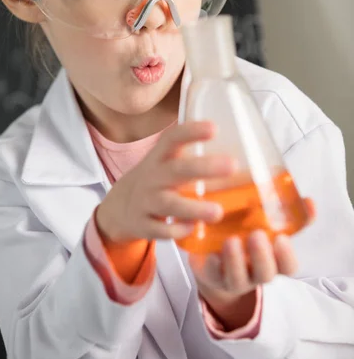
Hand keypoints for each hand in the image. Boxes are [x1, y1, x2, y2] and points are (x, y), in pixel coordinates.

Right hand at [96, 121, 234, 242]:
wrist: (118, 208)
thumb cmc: (155, 181)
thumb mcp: (164, 163)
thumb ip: (191, 158)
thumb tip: (239, 154)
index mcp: (159, 157)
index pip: (172, 139)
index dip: (191, 132)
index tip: (214, 128)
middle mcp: (152, 177)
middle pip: (176, 169)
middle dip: (203, 167)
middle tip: (232, 165)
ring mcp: (145, 201)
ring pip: (169, 203)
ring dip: (194, 207)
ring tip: (218, 211)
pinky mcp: (143, 225)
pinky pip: (160, 230)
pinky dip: (178, 230)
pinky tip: (193, 228)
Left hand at [189, 199, 315, 329]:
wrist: (213, 253)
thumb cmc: (245, 235)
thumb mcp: (266, 224)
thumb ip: (287, 214)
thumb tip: (309, 202)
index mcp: (272, 260)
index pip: (288, 266)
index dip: (287, 256)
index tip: (282, 238)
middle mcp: (254, 272)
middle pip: (265, 274)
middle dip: (262, 256)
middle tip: (256, 234)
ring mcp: (232, 276)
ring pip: (238, 279)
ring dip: (236, 260)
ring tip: (231, 240)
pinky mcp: (210, 275)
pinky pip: (212, 275)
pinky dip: (212, 264)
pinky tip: (211, 253)